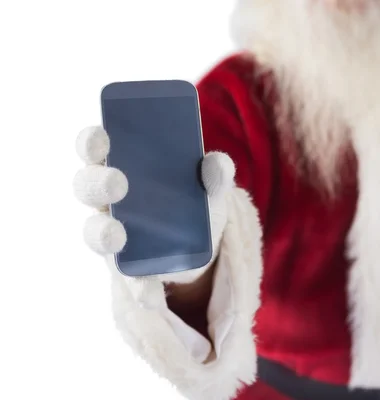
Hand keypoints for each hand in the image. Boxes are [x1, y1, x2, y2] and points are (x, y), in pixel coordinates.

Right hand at [73, 126, 235, 305]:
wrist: (204, 244)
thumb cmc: (194, 202)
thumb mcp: (210, 187)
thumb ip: (215, 174)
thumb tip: (218, 163)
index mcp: (122, 167)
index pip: (96, 149)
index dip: (92, 142)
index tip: (101, 135)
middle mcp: (109, 200)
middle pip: (88, 187)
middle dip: (97, 184)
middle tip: (118, 182)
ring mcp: (114, 234)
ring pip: (95, 232)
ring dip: (102, 233)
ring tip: (116, 235)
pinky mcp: (129, 268)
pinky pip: (128, 279)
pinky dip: (140, 288)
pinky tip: (151, 298)